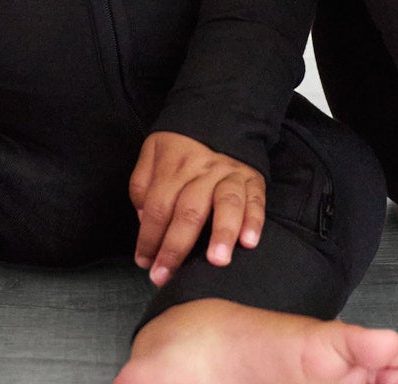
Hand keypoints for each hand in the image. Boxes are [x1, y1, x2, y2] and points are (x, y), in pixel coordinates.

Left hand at [128, 131, 264, 287]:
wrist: (219, 118)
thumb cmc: (179, 148)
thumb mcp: (151, 153)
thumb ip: (142, 185)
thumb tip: (144, 221)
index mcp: (174, 164)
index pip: (158, 206)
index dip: (149, 238)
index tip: (144, 263)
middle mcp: (203, 169)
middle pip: (189, 210)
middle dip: (176, 247)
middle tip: (164, 277)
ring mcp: (230, 173)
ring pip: (226, 203)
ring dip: (221, 233)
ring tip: (217, 261)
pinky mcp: (252, 178)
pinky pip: (256, 200)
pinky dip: (254, 221)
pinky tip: (249, 243)